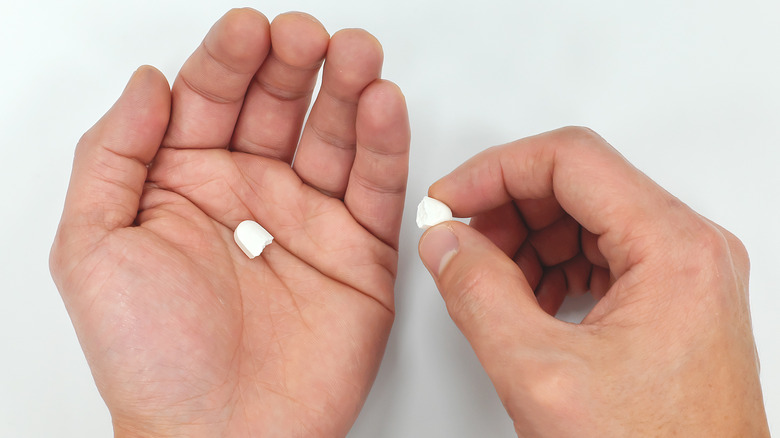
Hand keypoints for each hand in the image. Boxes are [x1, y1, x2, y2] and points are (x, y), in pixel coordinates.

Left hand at [50, 9, 408, 436]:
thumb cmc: (151, 359)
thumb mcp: (92, 247)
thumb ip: (112, 155)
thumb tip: (148, 81)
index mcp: (185, 183)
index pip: (210, 97)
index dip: (229, 59)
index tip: (248, 31)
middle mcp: (250, 193)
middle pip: (277, 106)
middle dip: (295, 64)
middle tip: (308, 39)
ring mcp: (308, 220)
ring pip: (333, 138)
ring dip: (347, 91)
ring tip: (357, 58)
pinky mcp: (360, 253)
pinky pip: (377, 189)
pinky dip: (384, 146)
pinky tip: (382, 108)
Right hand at [418, 127, 768, 435]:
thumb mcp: (541, 375)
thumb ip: (479, 295)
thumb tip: (446, 244)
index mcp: (672, 248)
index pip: (570, 160)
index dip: (495, 170)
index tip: (451, 199)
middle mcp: (689, 250)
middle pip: (578, 184)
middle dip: (506, 206)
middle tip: (458, 238)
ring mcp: (684, 274)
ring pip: (586, 218)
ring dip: (526, 239)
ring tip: (484, 277)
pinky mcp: (671, 300)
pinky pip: (601, 255)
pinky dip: (551, 267)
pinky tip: (522, 299)